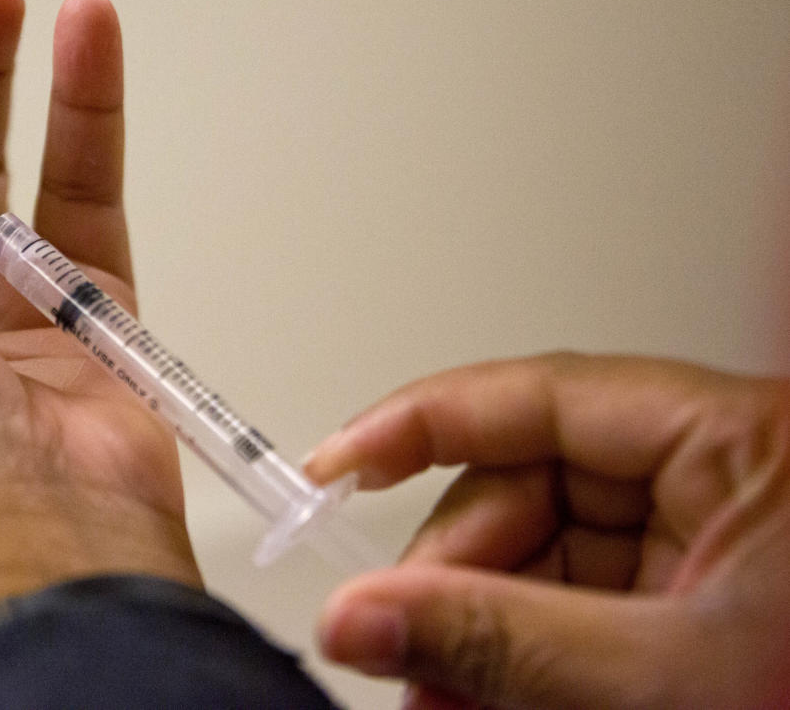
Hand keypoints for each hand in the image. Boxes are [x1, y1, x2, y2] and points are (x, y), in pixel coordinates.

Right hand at [305, 353, 789, 708]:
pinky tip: (487, 699)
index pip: (539, 394)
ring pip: (544, 553)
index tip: (336, 467)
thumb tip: (362, 614)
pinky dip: (525, 655)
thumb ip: (500, 640)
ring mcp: (706, 539)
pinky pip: (577, 603)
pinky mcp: (699, 600)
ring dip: (481, 628)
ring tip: (439, 695)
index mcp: (737, 440)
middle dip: (453, 574)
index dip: (420, 422)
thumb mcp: (665, 678)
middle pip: (528, 484)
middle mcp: (717, 474)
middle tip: (399, 647)